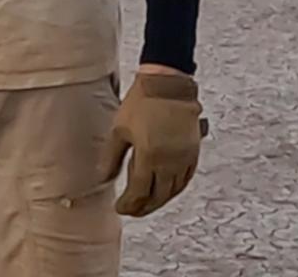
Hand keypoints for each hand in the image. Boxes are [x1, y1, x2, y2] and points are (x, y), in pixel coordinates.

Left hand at [105, 71, 206, 216]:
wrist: (168, 85)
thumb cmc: (140, 104)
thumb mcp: (119, 129)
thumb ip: (111, 157)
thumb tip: (103, 178)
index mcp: (149, 156)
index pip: (139, 191)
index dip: (129, 204)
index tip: (120, 208)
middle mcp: (169, 162)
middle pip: (158, 196)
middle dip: (144, 208)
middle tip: (132, 211)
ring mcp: (184, 159)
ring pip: (174, 191)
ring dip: (160, 201)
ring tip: (146, 204)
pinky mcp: (194, 152)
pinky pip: (186, 179)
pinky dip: (175, 189)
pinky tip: (165, 190)